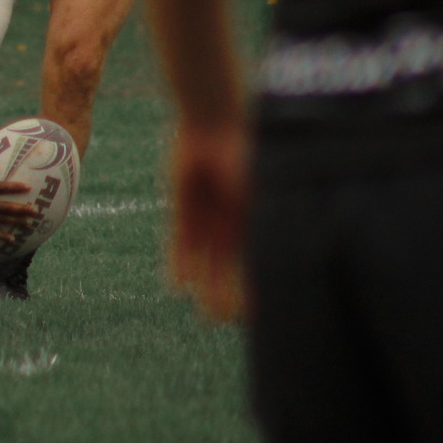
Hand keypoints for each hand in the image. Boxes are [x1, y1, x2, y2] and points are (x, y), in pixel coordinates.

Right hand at [0, 168, 37, 244]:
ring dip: (16, 222)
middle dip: (22, 209)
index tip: (28, 188)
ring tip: (29, 224)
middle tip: (36, 211)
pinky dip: (1, 235)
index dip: (15, 187)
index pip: (1, 187)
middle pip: (5, 206)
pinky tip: (11, 238)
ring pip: (0, 219)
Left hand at [168, 122, 248, 322]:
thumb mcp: (257, 178)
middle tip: (226, 320)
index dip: (260, 286)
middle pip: (230, 268)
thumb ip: (258, 203)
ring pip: (205, 261)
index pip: (259, 261)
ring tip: (207, 315)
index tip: (259, 312)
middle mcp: (232, 224)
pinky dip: (179, 263)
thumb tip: (266, 228)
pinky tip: (176, 286)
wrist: (211, 122)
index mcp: (256, 218)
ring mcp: (207, 218)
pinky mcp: (183, 210)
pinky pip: (179, 242)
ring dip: (206, 286)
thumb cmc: (242, 147)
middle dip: (229, 294)